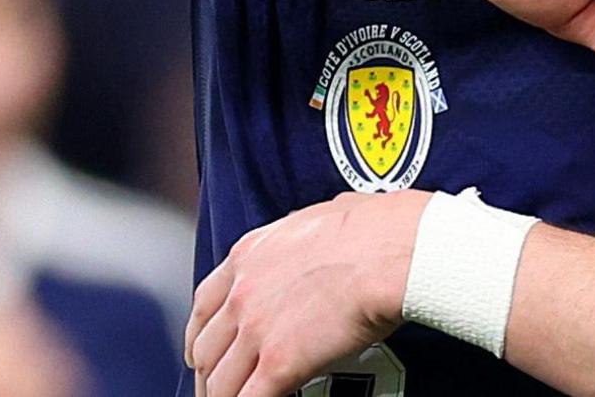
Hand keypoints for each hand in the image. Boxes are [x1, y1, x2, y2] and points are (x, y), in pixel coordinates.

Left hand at [186, 191, 426, 396]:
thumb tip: (332, 224)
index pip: (205, 304)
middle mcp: (244, 292)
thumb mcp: (325, 214)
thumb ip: (311, 231)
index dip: (199, 334)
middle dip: (208, 372)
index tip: (201, 348)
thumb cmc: (377, 230)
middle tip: (215, 386)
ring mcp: (257, 330)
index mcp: (250, 255)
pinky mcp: (279, 364)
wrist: (395, 251)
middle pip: (206, 347)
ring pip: (219, 381)